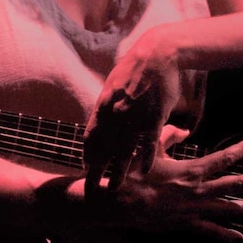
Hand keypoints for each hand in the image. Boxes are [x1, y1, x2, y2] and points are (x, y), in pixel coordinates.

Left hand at [83, 29, 180, 192]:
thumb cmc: (134, 68)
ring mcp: (135, 117)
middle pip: (103, 148)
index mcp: (103, 104)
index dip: (87, 153)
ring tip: (114, 188)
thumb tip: (101, 119)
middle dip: (95, 170)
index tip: (85, 167)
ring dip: (118, 172)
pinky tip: (142, 172)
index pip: (90, 135)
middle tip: (90, 188)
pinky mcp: (154, 118)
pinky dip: (145, 159)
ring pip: (124, 151)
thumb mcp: (112, 84)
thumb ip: (107, 105)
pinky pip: (148, 143)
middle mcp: (116, 113)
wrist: (157, 54)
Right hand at [90, 133, 242, 242]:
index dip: (240, 150)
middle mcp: (198, 190)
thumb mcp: (151, 149)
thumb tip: (185, 128)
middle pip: (236, 184)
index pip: (222, 158)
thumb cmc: (133, 173)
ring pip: (228, 208)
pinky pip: (211, 231)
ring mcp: (194, 209)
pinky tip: (241, 239)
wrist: (117, 202)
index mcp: (191, 170)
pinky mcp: (186, 224)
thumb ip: (170, 137)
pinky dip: (227, 235)